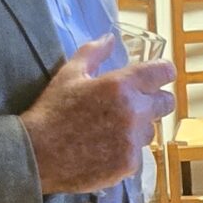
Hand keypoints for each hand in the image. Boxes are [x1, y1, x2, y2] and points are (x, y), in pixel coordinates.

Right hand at [21, 36, 175, 194]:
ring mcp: (133, 140)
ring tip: (110, 130)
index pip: (163, 72)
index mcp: (121, 85)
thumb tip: (110, 38)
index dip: (162, 72)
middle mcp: (134, 111)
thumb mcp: (69, 74)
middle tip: (134, 105)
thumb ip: (93, 52)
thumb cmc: (51, 111)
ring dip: (138, 128)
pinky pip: (137, 154)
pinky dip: (125, 151)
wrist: (36, 154)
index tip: (158, 76)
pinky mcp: (128, 164)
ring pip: (150, 130)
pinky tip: (103, 150)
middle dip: (154, 101)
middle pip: (166, 103)